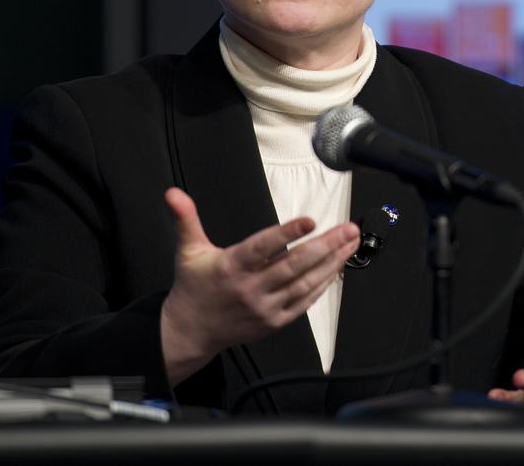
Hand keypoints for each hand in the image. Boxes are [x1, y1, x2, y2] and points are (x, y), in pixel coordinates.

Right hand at [159, 187, 359, 384]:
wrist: (191, 331)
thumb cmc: (193, 286)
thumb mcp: (188, 250)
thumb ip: (186, 219)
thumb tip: (173, 193)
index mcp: (231, 266)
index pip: (263, 247)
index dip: (287, 233)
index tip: (310, 220)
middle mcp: (250, 288)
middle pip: (294, 265)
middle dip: (326, 245)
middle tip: (348, 229)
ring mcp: (265, 307)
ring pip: (305, 283)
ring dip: (332, 262)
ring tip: (350, 243)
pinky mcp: (274, 321)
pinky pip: (304, 302)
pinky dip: (323, 285)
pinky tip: (337, 267)